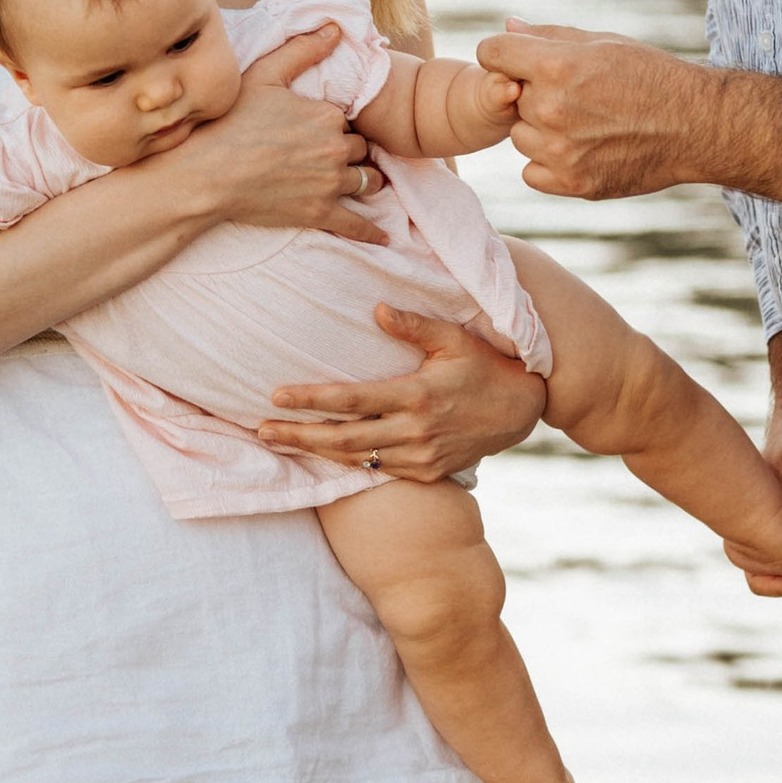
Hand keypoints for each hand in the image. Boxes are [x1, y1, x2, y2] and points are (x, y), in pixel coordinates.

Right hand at [208, 24, 382, 241]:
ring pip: (368, 181)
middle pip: (361, 149)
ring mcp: (329, 183)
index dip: (338, 123)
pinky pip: (357, 225)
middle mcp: (335, 148)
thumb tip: (334, 28)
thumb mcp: (264, 75)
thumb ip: (302, 50)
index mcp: (326, 114)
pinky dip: (371, 233)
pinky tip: (384, 239)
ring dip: (367, 180)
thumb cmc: (231, 122)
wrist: (208, 174)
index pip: (349, 119)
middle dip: (354, 151)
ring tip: (364, 182)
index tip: (322, 128)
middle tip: (338, 154)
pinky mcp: (319, 213)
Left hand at [258, 304, 546, 481]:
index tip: (278, 396)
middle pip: (344, 438)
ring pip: (358, 459)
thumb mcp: (453, 338)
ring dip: (316, 452)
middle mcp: (415, 432)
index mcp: (417, 395)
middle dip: (299, 435)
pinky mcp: (427, 473)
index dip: (312, 400)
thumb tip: (375, 309)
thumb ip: (414, 325)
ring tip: (279, 441)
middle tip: (261, 430)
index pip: (352, 400)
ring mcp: (421, 457)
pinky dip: (348, 463)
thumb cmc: (484, 365)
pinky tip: (322, 453)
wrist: (520, 411)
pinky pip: (379, 471)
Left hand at [474, 22, 781, 203]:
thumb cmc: (652, 75)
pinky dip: (548, 164)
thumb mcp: (603, 43)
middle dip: (531, 92)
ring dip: (539, 130)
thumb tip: (508, 24)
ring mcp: (559, 151)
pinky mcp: (570, 183)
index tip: (523, 59)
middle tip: (577, 95)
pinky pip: (531, 171)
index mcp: (556, 66)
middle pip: (507, 96)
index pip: (491, 52)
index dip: (504, 52)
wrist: (695, 127)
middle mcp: (551, 109)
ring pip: (519, 136)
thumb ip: (548, 36)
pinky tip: (583, 149)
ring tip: (584, 122)